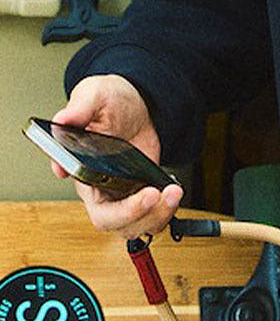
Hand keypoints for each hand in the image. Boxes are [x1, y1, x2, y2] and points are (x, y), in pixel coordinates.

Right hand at [53, 75, 183, 238]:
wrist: (138, 105)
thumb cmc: (110, 101)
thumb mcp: (94, 95)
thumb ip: (80, 107)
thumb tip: (63, 120)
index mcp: (83, 169)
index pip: (85, 197)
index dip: (102, 205)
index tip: (122, 192)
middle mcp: (100, 188)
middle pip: (110, 221)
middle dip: (134, 214)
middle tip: (153, 194)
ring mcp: (122, 194)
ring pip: (133, 225)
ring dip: (156, 215)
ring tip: (172, 192)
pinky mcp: (142, 193)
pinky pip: (152, 216)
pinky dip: (166, 211)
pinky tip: (174, 191)